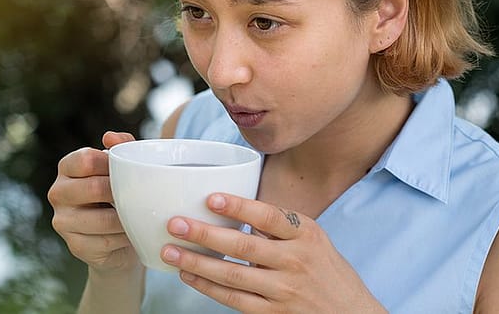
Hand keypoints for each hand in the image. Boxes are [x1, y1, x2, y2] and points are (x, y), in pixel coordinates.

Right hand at [47, 131, 140, 273]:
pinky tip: (132, 234)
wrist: (119, 238)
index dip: (111, 165)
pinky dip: (124, 238)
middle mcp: (58, 192)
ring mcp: (62, 221)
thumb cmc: (121, 194)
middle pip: (93, 188)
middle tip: (142, 196)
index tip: (130, 170)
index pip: (85, 160)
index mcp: (67, 167)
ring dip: (126, 219)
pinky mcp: (74, 246)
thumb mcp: (124, 167)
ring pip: (101, 219)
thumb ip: (122, 146)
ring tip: (141, 216)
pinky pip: (105, 241)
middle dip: (122, 193)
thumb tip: (109, 137)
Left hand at [159, 193, 386, 312]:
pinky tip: (189, 275)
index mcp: (305, 234)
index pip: (268, 217)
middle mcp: (295, 261)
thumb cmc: (327, 271)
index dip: (238, 207)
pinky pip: (234, 300)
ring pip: (232, 276)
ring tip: (171, 251)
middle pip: (243, 247)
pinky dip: (208, 287)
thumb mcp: (313, 239)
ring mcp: (284, 290)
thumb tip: (234, 208)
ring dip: (197, 262)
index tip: (210, 198)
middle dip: (204, 234)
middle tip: (175, 224)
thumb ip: (279, 226)